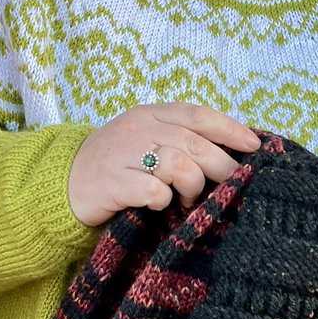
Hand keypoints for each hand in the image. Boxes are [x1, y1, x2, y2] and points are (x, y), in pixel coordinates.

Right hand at [68, 103, 260, 226]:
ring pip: (178, 165)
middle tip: (231, 184)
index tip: (254, 146)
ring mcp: (124, 154)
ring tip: (188, 200)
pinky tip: (158, 204)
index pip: (198, 114)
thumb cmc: (115, 164)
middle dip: (220, 165)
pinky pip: (153, 191)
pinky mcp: (112, 182)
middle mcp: (138, 128)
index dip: (230, 128)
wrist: (62, 182)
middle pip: (193, 143)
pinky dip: (163, 200)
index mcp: (150, 113)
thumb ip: (179, 139)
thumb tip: (231, 153)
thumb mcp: (145, 139)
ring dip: (192, 186)